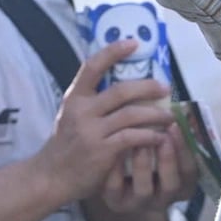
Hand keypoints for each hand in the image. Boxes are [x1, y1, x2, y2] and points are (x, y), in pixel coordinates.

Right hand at [34, 40, 176, 202]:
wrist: (51, 177)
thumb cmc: (66, 145)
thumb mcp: (71, 116)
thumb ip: (92, 102)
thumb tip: (124, 83)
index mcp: (74, 98)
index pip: (92, 66)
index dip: (113, 52)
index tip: (133, 43)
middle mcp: (82, 111)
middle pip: (120, 90)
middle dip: (147, 87)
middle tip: (165, 88)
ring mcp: (91, 131)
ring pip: (131, 114)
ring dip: (155, 114)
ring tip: (169, 116)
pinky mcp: (102, 151)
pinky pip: (133, 137)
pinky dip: (150, 136)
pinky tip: (160, 137)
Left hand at [102, 128, 195, 213]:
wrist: (121, 178)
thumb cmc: (151, 156)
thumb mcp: (167, 149)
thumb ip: (174, 136)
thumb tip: (181, 112)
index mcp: (183, 186)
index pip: (189, 171)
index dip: (183, 150)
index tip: (174, 126)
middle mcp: (163, 199)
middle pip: (171, 185)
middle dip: (167, 160)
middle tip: (160, 136)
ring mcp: (140, 203)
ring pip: (144, 190)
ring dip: (142, 163)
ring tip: (136, 140)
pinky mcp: (116, 202)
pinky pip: (115, 188)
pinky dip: (116, 168)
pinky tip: (113, 148)